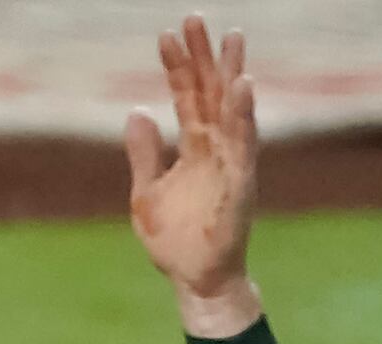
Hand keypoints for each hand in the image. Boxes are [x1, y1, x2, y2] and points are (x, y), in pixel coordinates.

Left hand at [125, 15, 263, 336]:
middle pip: (210, 92)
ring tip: (232, 39)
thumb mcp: (146, 191)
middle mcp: (216, 148)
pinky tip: (243, 86)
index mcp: (194, 147)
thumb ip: (145, 153)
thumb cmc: (175, 239)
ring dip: (232, 74)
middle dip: (203, 56)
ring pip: (233, 110)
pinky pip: (244, 144)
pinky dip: (243, 115)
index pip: (186, 97)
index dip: (177, 67)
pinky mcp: (240, 183)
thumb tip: (137, 111)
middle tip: (194, 18)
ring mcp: (231, 163)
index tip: (166, 35)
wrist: (194, 279)